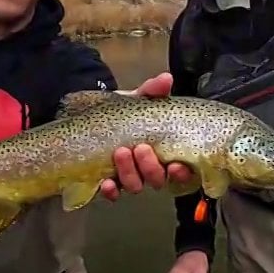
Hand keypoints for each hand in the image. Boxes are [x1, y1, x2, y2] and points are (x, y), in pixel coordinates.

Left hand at [100, 72, 194, 199]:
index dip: (181, 172)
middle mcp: (147, 169)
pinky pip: (112, 193)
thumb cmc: (122, 111)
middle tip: (141, 148)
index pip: (180, 170)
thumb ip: (152, 92)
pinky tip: (106, 182)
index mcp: (163, 151)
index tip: (176, 164)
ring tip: (121, 152)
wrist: (91, 114)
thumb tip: (165, 79)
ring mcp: (128, 177)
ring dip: (129, 172)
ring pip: (135, 186)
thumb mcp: (137, 100)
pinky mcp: (108, 183)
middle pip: (157, 180)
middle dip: (151, 167)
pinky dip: (110, 190)